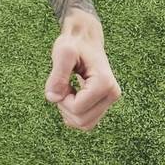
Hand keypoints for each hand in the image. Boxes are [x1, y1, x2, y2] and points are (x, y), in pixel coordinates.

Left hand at [48, 10, 121, 129]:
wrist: (84, 39)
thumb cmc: (73, 44)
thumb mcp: (62, 53)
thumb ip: (57, 74)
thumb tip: (52, 98)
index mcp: (105, 82)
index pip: (77, 108)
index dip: (62, 99)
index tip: (62, 82)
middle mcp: (113, 93)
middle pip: (81, 120)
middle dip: (65, 107)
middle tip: (64, 86)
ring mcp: (110, 101)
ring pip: (84, 124)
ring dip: (69, 111)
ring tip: (68, 89)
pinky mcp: (104, 105)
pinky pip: (86, 123)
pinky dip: (73, 114)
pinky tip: (72, 96)